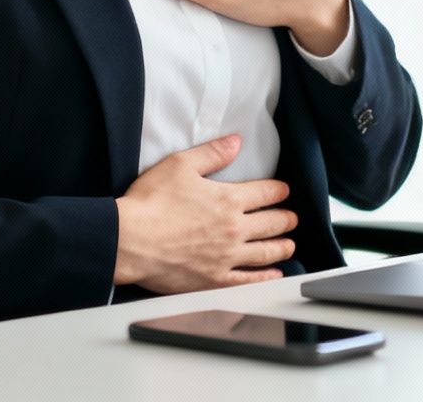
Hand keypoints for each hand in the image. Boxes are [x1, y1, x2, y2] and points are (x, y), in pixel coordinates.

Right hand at [114, 133, 298, 292]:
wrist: (130, 240)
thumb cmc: (150, 202)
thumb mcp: (180, 165)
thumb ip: (212, 153)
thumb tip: (236, 142)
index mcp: (228, 199)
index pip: (265, 192)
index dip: (279, 190)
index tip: (284, 191)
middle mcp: (234, 229)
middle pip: (272, 223)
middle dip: (286, 219)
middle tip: (292, 218)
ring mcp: (226, 257)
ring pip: (266, 252)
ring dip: (282, 247)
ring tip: (290, 244)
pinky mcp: (214, 279)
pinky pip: (248, 280)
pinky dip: (266, 276)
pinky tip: (274, 274)